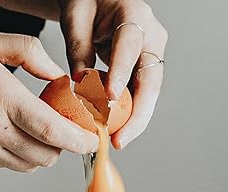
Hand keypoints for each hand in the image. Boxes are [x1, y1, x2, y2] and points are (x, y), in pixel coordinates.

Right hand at [0, 31, 98, 171]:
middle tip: (67, 129)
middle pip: (47, 155)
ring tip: (41, 130)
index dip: (79, 140)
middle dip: (64, 147)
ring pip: (30, 165)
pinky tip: (15, 134)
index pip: (52, 131)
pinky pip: (9, 166)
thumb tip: (58, 76)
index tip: (92, 139)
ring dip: (44, 153)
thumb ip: (28, 53)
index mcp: (0, 98)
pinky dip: (22, 155)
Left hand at [58, 0, 167, 148]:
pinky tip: (117, 133)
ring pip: (149, 95)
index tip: (109, 99)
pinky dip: (129, 116)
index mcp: (134, 16)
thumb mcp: (76, 16)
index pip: (130, 46)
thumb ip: (78, 47)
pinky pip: (140, 97)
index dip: (121, 74)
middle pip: (150, 81)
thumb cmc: (88, 2)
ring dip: (134, 122)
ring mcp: (151, 57)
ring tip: (117, 141)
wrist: (102, 1)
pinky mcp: (145, 72)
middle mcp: (151, 38)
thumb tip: (81, 82)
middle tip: (119, 139)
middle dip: (136, 115)